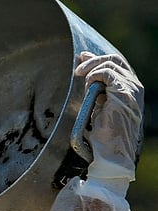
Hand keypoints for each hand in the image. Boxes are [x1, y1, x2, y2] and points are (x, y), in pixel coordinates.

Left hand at [74, 52, 144, 181]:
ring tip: (83, 84)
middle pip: (115, 59)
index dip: (98, 58)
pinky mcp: (125, 92)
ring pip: (111, 63)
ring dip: (91, 70)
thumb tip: (84, 71)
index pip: (116, 64)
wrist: (111, 152)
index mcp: (129, 89)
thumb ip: (95, 88)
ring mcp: (132, 89)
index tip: (81, 58)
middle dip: (93, 60)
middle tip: (76, 70)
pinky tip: (88, 86)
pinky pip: (108, 73)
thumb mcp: (97, 106)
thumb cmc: (103, 136)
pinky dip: (94, 75)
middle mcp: (134, 86)